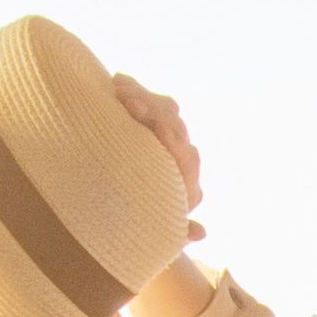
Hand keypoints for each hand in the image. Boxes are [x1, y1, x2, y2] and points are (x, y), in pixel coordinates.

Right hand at [107, 74, 206, 252]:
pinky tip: (114, 81)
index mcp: (185, 185)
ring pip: (164, 109)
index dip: (174, 143)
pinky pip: (148, 100)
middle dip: (154, 112)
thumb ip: (175, 232)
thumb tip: (201, 232)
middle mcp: (180, 158)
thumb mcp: (152, 235)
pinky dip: (133, 90)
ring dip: (141, 96)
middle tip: (127, 102)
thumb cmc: (135, 230)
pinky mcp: (150, 121)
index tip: (158, 129)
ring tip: (116, 90)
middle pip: (176, 127)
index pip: (187, 159)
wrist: (117, 214)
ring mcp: (166, 137)